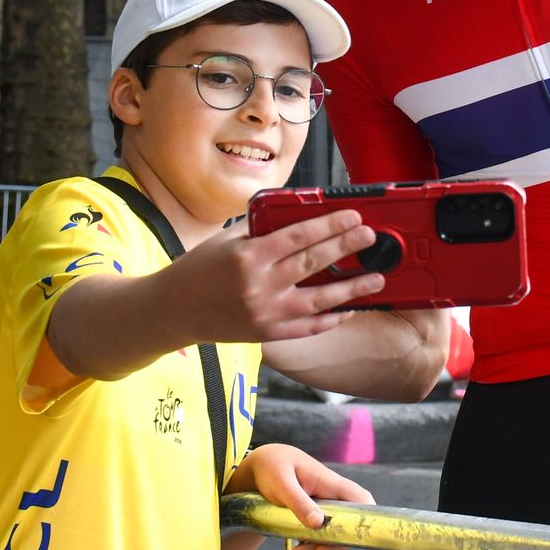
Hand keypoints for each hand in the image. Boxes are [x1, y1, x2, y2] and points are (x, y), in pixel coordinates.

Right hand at [169, 210, 384, 343]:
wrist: (173, 310)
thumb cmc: (199, 269)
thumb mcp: (226, 240)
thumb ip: (261, 229)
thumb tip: (298, 215)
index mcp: (248, 255)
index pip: (298, 235)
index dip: (329, 225)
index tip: (353, 217)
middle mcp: (259, 285)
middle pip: (313, 263)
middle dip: (346, 248)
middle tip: (371, 238)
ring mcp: (265, 313)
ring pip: (318, 300)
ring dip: (351, 289)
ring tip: (377, 278)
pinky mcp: (267, 334)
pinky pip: (305, 328)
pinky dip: (328, 320)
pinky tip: (348, 310)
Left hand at [231, 443, 374, 549]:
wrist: (261, 464)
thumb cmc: (273, 467)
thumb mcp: (282, 484)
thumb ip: (299, 503)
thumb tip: (318, 523)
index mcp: (331, 483)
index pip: (362, 501)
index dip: (362, 522)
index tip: (344, 541)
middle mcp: (332, 495)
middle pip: (347, 524)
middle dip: (333, 543)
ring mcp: (325, 506)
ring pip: (332, 533)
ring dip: (316, 548)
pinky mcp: (314, 514)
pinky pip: (320, 534)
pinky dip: (310, 548)